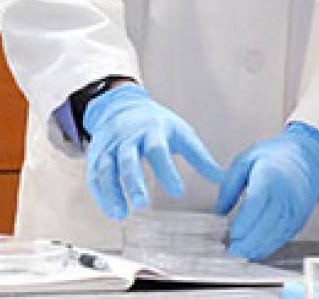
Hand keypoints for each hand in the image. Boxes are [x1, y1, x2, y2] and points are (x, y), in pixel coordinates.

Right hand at [83, 83, 222, 219]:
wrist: (121, 105)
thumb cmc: (155, 123)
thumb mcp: (180, 133)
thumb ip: (200, 157)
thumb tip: (224, 179)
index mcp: (151, 130)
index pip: (158, 150)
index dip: (166, 170)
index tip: (177, 191)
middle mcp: (127, 137)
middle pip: (128, 159)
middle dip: (133, 182)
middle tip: (142, 204)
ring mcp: (109, 145)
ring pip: (106, 167)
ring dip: (111, 191)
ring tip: (120, 213)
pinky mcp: (97, 155)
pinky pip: (95, 174)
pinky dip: (101, 193)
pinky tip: (111, 210)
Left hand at [214, 123, 318, 259]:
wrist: (308, 156)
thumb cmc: (274, 155)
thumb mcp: (245, 160)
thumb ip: (229, 186)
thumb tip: (218, 211)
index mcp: (269, 179)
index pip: (254, 208)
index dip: (241, 225)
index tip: (228, 235)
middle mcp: (285, 197)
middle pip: (265, 227)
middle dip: (247, 243)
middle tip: (230, 252)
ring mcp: (294, 210)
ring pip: (275, 236)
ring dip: (257, 248)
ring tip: (240, 254)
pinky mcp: (299, 219)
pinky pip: (284, 237)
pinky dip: (269, 246)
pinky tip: (256, 250)